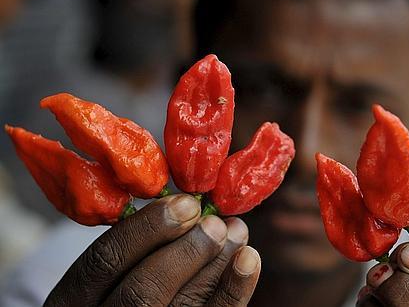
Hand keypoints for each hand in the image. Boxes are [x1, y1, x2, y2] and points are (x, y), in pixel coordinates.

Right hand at [44, 194, 260, 305]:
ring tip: (237, 232)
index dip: (146, 230)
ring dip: (217, 264)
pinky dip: (234, 290)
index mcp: (70, 302)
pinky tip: (248, 260)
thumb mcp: (106, 272)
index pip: (101, 263)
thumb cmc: (115, 288)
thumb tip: (188, 202)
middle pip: (142, 292)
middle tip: (216, 223)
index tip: (185, 202)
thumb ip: (134, 246)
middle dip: (186, 251)